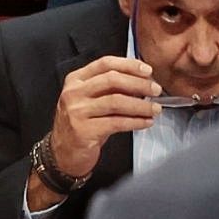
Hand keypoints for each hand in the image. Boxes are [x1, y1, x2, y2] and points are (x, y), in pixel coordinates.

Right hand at [48, 55, 161, 180]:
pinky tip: (146, 122)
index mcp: (75, 80)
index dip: (129, 65)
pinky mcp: (84, 131)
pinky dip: (135, 121)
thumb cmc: (81, 125)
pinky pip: (116, 122)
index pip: (105, 64)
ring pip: (116, 101)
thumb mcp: (89, 101)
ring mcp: (77, 112)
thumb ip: (109, 88)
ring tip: (155, 109)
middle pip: (112, 80)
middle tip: (156, 89)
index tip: (148, 70)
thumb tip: (142, 82)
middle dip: (139, 83)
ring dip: (141, 105)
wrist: (62, 154)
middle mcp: (74, 93)